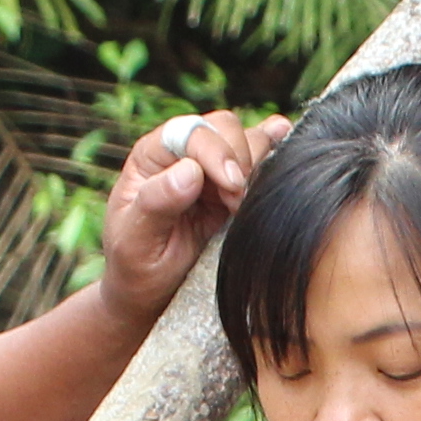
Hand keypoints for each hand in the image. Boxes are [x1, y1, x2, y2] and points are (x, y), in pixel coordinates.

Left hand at [91, 113, 284, 326]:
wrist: (152, 293)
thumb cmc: (135, 266)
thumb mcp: (135, 240)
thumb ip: (156, 202)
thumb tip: (191, 171)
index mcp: (154, 156)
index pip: (191, 132)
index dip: (216, 152)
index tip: (232, 188)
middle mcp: (185, 154)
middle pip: (224, 127)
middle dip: (239, 158)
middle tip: (237, 202)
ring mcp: (213, 170)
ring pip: (248, 139)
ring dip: (260, 162)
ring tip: (249, 198)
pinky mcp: (236, 188)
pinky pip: (262, 155)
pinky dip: (277, 147)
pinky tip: (286, 143)